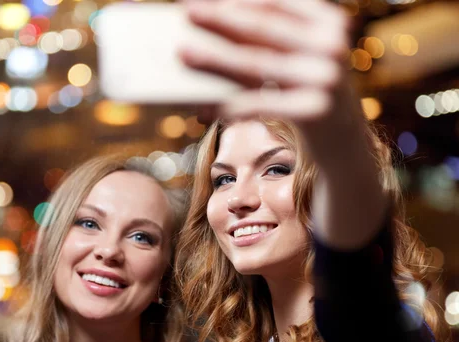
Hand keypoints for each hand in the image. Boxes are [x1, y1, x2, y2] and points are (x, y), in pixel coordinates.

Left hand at [179, 0, 354, 125]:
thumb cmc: (308, 92)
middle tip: (187, 11)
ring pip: (256, 65)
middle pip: (261, 29)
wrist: (344, 141)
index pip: (275, 3)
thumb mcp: (299, 60)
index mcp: (329, 22)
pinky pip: (261, 104)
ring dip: (214, 59)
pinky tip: (205, 105)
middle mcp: (331, 46)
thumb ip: (269, 41)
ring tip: (183, 53)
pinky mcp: (316, 111)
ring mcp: (326, 78)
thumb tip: (213, 27)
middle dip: (220, 19)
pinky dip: (231, 104)